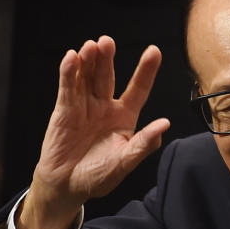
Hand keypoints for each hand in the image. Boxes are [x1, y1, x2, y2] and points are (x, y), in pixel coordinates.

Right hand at [18, 36, 168, 228]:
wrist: (68, 187)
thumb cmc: (98, 176)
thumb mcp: (125, 162)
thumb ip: (144, 144)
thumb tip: (164, 124)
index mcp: (125, 117)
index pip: (139, 89)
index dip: (146, 71)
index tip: (154, 51)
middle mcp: (105, 107)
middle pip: (108, 77)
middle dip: (107, 59)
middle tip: (107, 42)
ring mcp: (84, 106)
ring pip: (87, 77)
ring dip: (89, 61)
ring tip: (91, 46)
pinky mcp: (64, 110)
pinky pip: (68, 89)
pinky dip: (69, 74)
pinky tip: (71, 58)